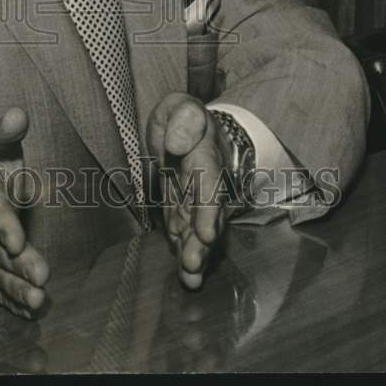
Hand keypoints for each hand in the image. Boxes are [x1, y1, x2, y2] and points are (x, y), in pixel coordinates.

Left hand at [147, 93, 233, 289]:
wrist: (187, 130)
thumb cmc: (182, 118)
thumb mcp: (181, 107)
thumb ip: (182, 120)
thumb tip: (176, 143)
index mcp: (205, 156)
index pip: (209, 185)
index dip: (208, 210)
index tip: (206, 233)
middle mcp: (205, 183)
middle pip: (206, 216)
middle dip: (201, 242)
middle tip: (193, 266)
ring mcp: (195, 200)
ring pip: (197, 229)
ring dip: (194, 253)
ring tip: (191, 278)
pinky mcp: (184, 211)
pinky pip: (185, 232)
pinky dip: (185, 251)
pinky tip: (185, 274)